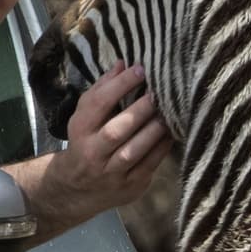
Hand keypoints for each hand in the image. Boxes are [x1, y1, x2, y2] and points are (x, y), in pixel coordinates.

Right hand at [6, 61, 171, 242]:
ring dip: (154, 130)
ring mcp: (111, 173)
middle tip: (159, 92)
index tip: (140, 69)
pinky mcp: (130, 187)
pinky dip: (162, 147)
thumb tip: (123, 64)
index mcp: (80, 130)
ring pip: (133, 151)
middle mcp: (92, 153)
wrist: (78, 188)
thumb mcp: (85, 116)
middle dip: (140, 110)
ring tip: (170, 111)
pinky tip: (172, 131)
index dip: (119, 86)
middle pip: (115, 131)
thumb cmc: (87, 141)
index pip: (97, 104)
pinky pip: (149, 165)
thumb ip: (102, 90)